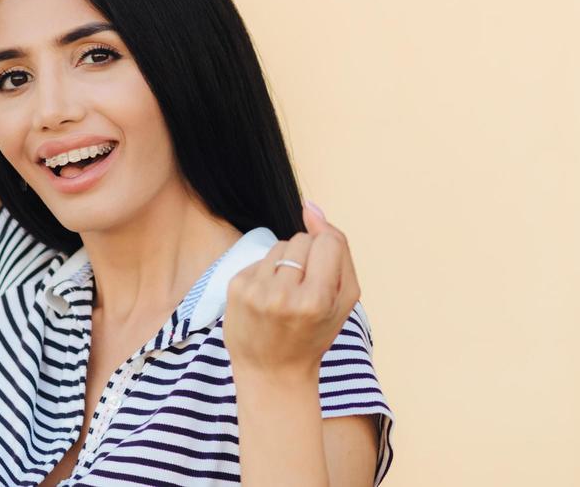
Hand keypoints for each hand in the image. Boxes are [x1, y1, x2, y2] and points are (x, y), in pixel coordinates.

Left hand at [223, 201, 360, 378]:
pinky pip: (260, 257)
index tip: (324, 277)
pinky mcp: (235, 287)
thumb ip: (339, 249)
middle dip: (307, 258)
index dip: (329, 254)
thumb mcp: (344, 300)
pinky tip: (267, 298)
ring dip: (286, 263)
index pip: (328, 241)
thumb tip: (311, 207)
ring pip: (280, 246)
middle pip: (302, 239)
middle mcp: (284, 295)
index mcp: (317, 299)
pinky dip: (266, 273)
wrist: (272, 372)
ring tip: (285, 296)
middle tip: (304, 292)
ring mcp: (256, 291)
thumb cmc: (314, 333)